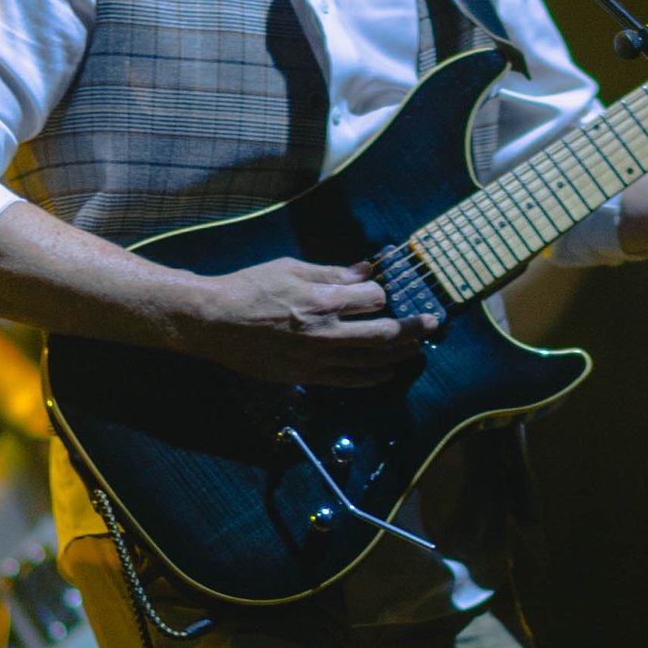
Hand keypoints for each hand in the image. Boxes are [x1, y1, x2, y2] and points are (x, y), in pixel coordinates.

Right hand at [183, 256, 429, 387]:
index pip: (373, 299)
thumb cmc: (249, 287)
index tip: (380, 292)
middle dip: (413, 328)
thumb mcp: (291, 268)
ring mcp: (317, 358)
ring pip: (371, 360)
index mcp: (322, 299)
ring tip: (419, 348)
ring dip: (400, 354)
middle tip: (433, 323)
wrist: (214, 322)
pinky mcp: (306, 376)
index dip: (382, 294)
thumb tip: (366, 269)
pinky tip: (388, 371)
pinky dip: (373, 376)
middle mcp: (325, 332)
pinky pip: (349, 380)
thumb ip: (332, 272)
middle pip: (384, 335)